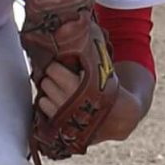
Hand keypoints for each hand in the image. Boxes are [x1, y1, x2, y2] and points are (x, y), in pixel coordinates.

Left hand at [31, 58, 146, 154]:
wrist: (121, 118)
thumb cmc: (111, 90)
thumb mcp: (106, 72)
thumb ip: (89, 59)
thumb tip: (79, 37)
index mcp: (83, 87)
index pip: (55, 71)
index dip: (56, 66)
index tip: (58, 64)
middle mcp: (71, 104)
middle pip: (47, 83)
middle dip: (51, 77)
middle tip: (57, 74)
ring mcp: (65, 118)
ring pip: (44, 97)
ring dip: (48, 91)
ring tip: (58, 87)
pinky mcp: (61, 127)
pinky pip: (43, 110)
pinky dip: (47, 103)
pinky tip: (56, 100)